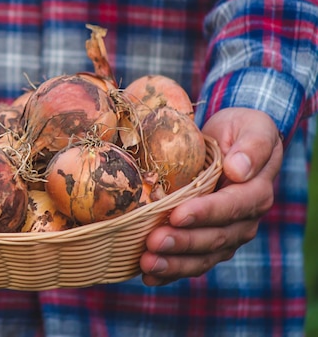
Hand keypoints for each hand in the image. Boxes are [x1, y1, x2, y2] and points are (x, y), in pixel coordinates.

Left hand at [139, 107, 282, 285]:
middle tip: (153, 243)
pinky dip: (171, 272)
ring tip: (147, 263)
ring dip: (174, 263)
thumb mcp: (252, 127)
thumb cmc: (239, 130)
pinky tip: (149, 276)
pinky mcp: (207, 243)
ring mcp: (226, 236)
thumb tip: (239, 170)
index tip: (177, 215)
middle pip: (215, 238)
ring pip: (203, 257)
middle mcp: (244, 221)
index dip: (205, 213)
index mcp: (256, 193)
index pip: (231, 208)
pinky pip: (192, 262)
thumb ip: (252, 146)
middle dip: (183, 243)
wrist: (229, 143)